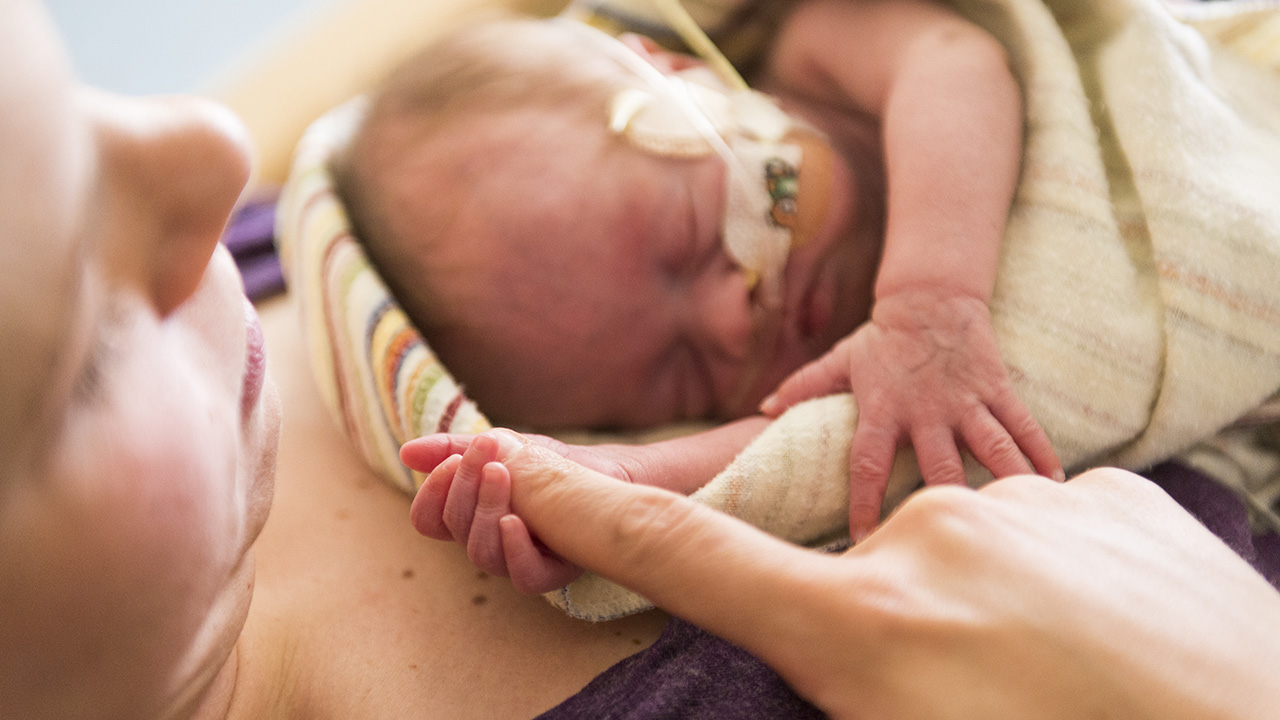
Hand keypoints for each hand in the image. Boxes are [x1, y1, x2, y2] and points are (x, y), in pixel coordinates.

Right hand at [402, 430, 584, 592]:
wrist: (604, 470)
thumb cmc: (546, 463)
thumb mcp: (500, 446)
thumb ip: (454, 449)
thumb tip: (406, 453)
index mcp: (467, 517)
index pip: (428, 520)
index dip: (430, 495)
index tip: (449, 461)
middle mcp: (488, 542)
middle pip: (455, 528)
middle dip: (464, 485)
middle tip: (484, 449)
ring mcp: (519, 560)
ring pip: (482, 553)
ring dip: (486, 509)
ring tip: (501, 471)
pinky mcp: (554, 572)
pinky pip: (524, 577)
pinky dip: (515, 549)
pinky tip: (516, 520)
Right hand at [482, 441, 1279, 719]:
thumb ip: (838, 690)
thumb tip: (819, 650)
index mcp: (872, 631)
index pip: (691, 557)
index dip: (591, 513)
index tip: (518, 468)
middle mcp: (933, 541)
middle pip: (859, 587)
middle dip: (897, 642)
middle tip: (982, 705)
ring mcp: (1029, 504)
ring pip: (961, 561)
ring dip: (989, 618)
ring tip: (1068, 686)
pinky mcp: (1107, 492)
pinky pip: (1041, 537)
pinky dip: (1056, 587)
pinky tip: (1114, 644)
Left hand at [761, 292, 1060, 538]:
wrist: (931, 296)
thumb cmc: (882, 338)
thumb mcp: (840, 360)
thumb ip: (802, 387)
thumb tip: (762, 409)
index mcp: (883, 409)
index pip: (867, 463)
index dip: (864, 502)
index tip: (863, 540)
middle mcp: (927, 410)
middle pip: (938, 464)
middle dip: (945, 501)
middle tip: (955, 540)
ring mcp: (967, 401)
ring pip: (992, 447)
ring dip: (1008, 481)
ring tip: (1022, 519)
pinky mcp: (998, 390)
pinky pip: (1023, 425)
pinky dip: (1040, 453)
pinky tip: (1054, 484)